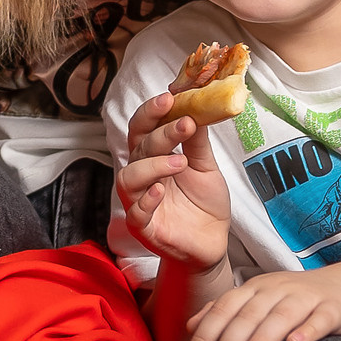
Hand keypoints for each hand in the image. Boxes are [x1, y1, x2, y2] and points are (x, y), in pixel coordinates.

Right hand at [116, 92, 231, 272]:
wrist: (212, 243)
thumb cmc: (205, 203)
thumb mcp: (205, 166)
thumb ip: (197, 140)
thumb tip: (199, 105)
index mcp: (154, 156)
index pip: (142, 128)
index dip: (151, 112)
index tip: (169, 98)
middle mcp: (142, 176)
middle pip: (138, 148)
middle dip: (159, 133)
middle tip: (184, 124)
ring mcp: (139, 202)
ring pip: (128, 177)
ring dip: (153, 165)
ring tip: (180, 161)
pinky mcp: (144, 228)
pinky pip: (135, 213)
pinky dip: (146, 200)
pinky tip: (160, 191)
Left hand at [184, 266, 340, 340]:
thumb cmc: (295, 300)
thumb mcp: (258, 300)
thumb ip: (225, 312)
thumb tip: (190, 326)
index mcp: (255, 288)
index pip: (225, 308)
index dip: (206, 334)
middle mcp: (278, 289)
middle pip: (249, 314)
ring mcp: (306, 297)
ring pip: (281, 315)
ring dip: (262, 338)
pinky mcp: (333, 308)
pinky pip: (320, 319)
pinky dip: (307, 330)